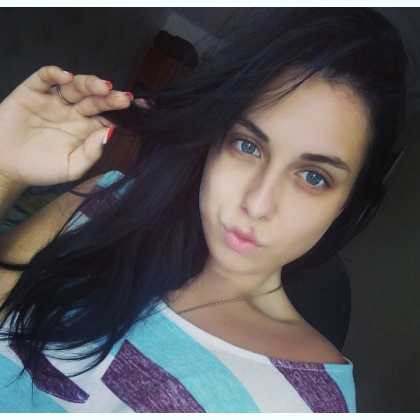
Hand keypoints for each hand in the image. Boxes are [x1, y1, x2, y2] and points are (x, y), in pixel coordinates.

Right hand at [0, 66, 131, 187]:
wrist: (5, 167)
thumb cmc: (41, 169)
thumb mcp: (71, 167)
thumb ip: (91, 152)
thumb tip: (110, 132)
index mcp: (86, 128)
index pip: (108, 115)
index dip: (121, 110)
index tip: (139, 107)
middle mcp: (73, 112)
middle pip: (95, 99)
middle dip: (109, 97)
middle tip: (122, 98)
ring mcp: (54, 100)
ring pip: (75, 86)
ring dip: (89, 84)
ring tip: (102, 87)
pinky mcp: (32, 92)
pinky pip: (44, 78)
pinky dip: (55, 73)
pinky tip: (66, 76)